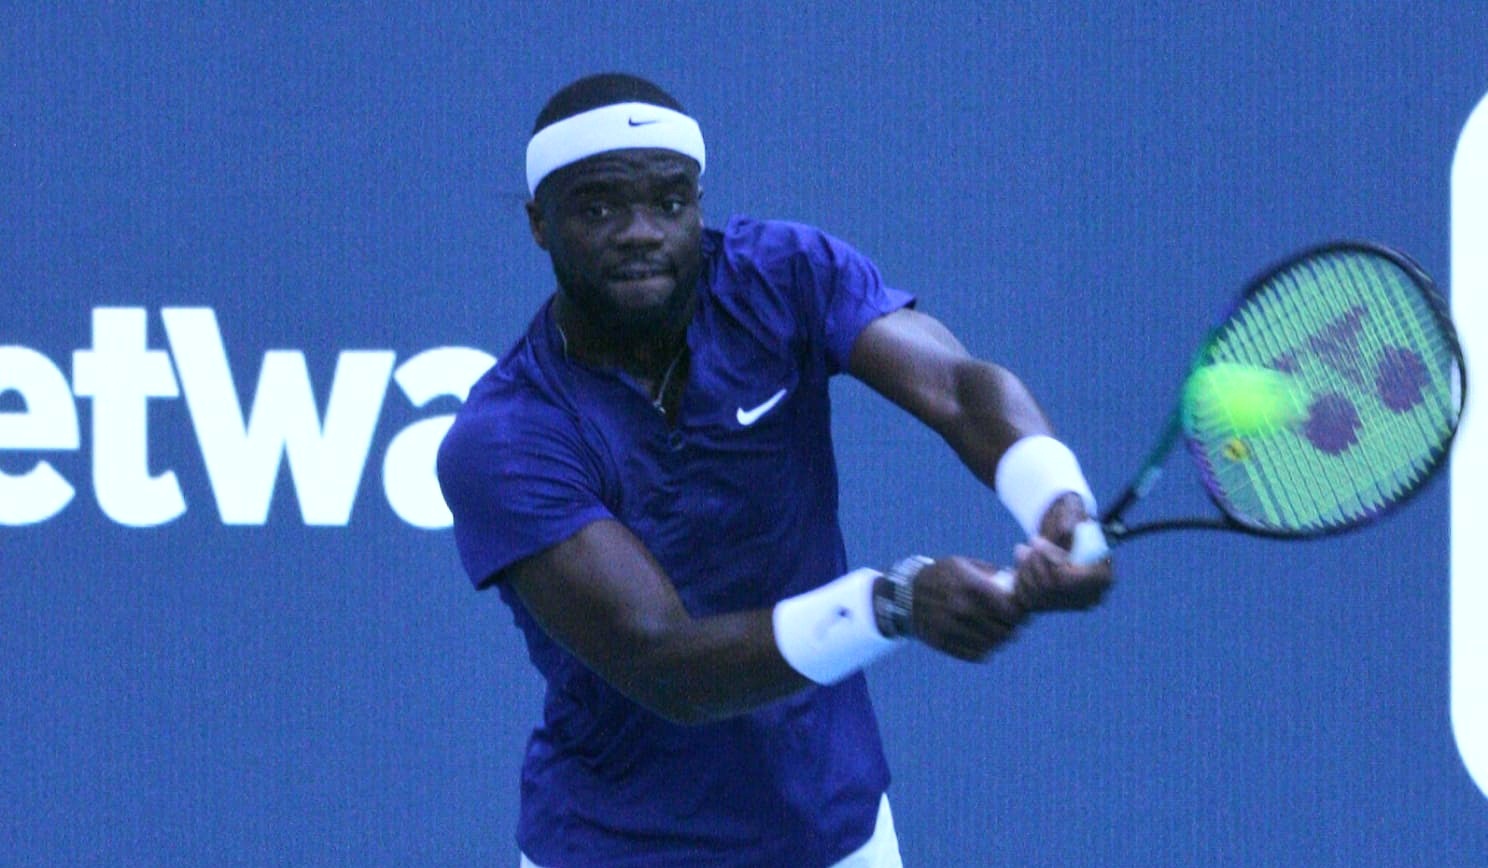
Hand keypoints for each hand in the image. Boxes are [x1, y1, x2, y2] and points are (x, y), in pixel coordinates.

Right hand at [908, 556, 1027, 660]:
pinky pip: (976, 655)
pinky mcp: (942, 643)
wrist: (903, 594)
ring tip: (1002, 634)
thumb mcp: (962, 564)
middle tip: (1016, 625)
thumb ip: (992, 574)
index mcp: (969, 585)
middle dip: (1014, 627)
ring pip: (992, 644)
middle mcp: (960, 607)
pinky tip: (985, 641)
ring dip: (1001, 640)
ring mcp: (950, 627)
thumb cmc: (940, 576)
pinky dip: (986, 650)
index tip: (1022, 612)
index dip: (1022, 612)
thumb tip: (1021, 583)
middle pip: (1003, 628)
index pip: (1009, 608)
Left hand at [1015, 492, 1113, 610]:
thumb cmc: (1068, 516)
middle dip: (1034, 564)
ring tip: (1021, 550)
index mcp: (1104, 576)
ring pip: (1039, 595)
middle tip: (1024, 546)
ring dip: (1025, 570)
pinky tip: (1021, 566)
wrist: (1059, 531)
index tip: (1035, 541)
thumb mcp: (1070, 509)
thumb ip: (1070, 518)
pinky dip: (1020, 583)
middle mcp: (1091, 596)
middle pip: (1053, 587)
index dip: (1050, 561)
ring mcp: (1070, 604)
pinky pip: (1029, 601)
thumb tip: (1066, 532)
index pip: (1072, 577)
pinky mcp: (1052, 607)